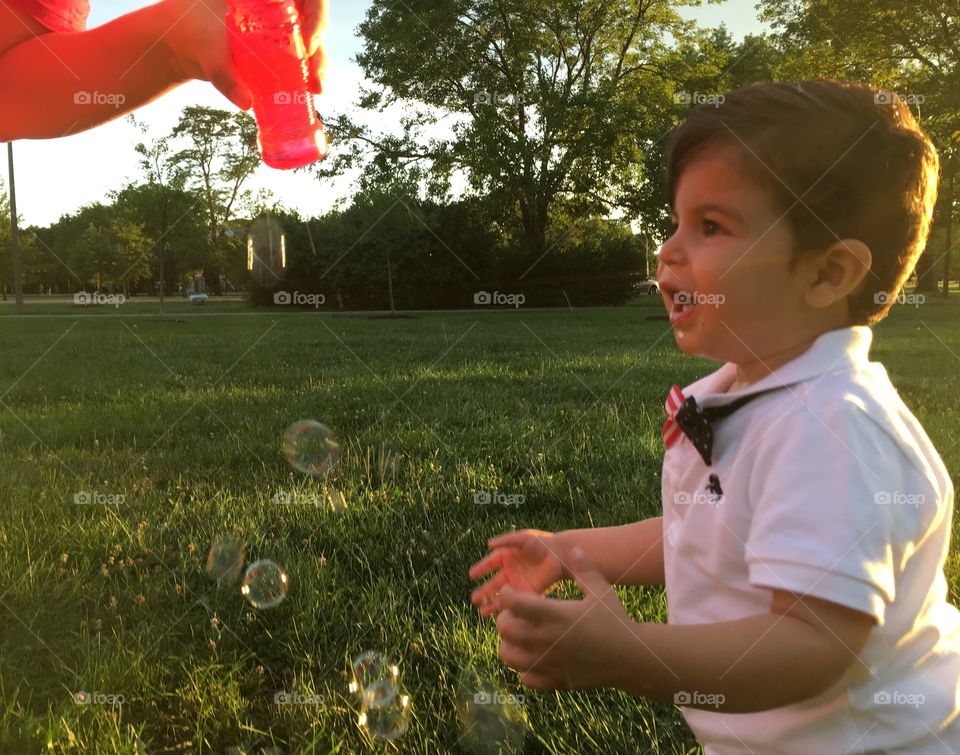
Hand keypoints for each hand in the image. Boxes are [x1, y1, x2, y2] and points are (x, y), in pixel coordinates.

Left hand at [162, 0, 327, 109]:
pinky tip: (314, 91)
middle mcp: (279, 8)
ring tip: (317, 87)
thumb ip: (223, 75)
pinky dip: (311, 74)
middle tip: (315, 70)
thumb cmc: (195, 34)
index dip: (316, 14)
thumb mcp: (207, 52)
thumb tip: (245, 103)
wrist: (186, 43)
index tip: (307, 39)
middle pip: (313, 20)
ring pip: (312, 42)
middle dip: (319, 44)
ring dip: (320, 65)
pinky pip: (304, 59)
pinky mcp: (282, 51)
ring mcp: (282, 30)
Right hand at [469, 530, 565, 618]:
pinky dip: (508, 607)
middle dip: (483, 592)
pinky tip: (501, 615)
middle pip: (493, 583)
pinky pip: (516, 600)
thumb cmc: (541, 543)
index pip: (490, 564)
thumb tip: (488, 544)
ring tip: (482, 613)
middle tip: (474, 599)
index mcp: (506, 556)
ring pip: (503, 595)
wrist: (559, 554)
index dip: (480, 569)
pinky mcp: (529, 592)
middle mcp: (510, 571)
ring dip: (492, 604)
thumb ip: (506, 540)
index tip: (471, 575)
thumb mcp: (522, 538)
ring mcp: (519, 582)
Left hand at [494, 547, 634, 690]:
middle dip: (503, 617)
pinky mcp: (555, 680)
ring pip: (509, 656)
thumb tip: (573, 549)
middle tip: (513, 613)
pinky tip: (534, 656)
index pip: (514, 603)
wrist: (631, 657)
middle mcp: (548, 640)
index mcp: (556, 615)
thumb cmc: (615, 620)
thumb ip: (584, 569)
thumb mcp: (601, 590)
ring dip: (507, 643)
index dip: (506, 595)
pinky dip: (524, 668)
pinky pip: (526, 678)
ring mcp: (550, 662)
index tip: (510, 592)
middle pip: (505, 629)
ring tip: (518, 635)